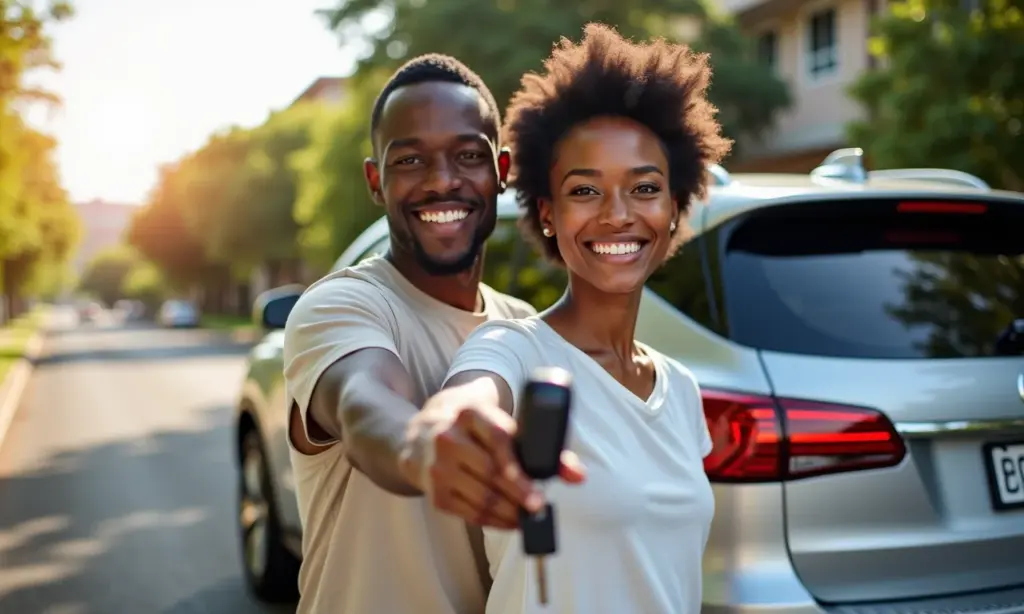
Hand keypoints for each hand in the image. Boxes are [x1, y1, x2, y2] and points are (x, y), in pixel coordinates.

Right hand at [400, 386, 585, 528]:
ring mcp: (438, 467)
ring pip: (482, 498)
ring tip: (529, 517)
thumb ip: (539, 443)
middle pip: (491, 474)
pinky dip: (494, 521)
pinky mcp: (434, 493)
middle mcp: (448, 438)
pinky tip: (510, 521)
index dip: (519, 468)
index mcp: (469, 413)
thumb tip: (578, 476)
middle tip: (541, 508)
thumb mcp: (497, 420)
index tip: (539, 491)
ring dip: (510, 513)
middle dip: (521, 496)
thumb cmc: (470, 427)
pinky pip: (470, 514)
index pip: (498, 440)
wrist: (419, 435)